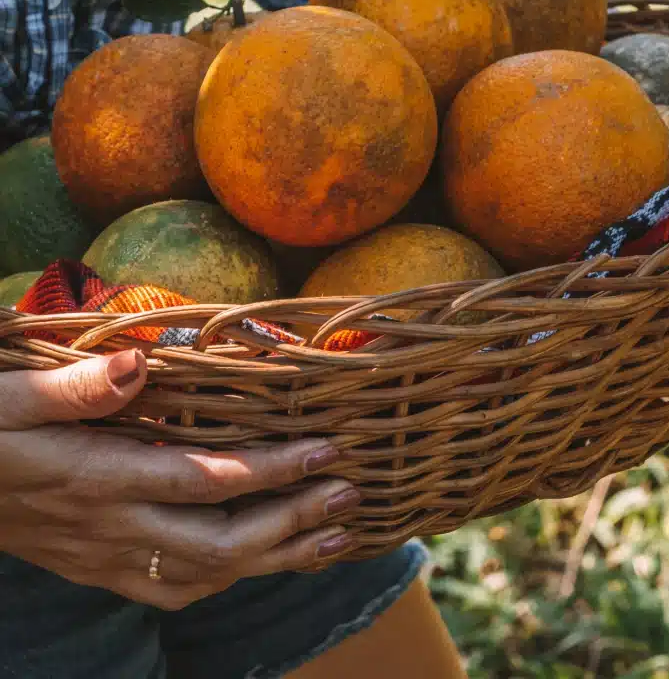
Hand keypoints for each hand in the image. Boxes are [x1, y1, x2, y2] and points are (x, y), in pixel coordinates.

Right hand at [0, 349, 357, 608]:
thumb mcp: (10, 395)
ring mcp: (105, 556)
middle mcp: (111, 527)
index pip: (204, 482)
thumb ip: (74, 386)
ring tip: (332, 535)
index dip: (271, 471)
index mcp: (97, 478)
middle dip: (292, 519)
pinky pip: (173, 589)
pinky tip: (261, 563)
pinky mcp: (97, 567)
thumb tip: (136, 365)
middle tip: (350, 492)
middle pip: (220, 540)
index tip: (325, 448)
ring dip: (274, 556)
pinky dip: (229, 579)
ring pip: (205, 574)